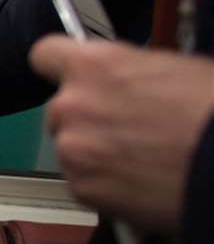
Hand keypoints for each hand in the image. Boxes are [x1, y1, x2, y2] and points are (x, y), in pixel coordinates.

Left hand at [30, 36, 213, 231]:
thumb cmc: (211, 111)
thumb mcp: (173, 68)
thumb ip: (128, 71)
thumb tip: (123, 79)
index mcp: (92, 66)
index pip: (45, 54)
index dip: (62, 67)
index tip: (74, 76)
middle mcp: (71, 105)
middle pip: (61, 109)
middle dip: (87, 118)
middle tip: (127, 128)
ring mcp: (73, 149)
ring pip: (71, 148)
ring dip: (95, 153)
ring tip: (142, 158)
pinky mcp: (82, 189)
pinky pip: (84, 182)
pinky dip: (106, 183)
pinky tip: (141, 180)